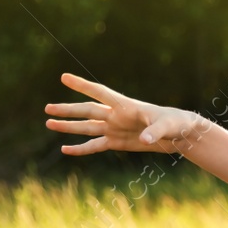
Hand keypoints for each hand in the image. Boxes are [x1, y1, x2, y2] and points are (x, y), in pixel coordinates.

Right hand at [45, 73, 209, 155]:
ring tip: (48, 123)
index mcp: (125, 105)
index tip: (64, 77)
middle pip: (87, 111)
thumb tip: (145, 140)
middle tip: (47, 108)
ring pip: (87, 127)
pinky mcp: (117, 142)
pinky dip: (81, 149)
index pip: (100, 93)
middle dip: (68, 110)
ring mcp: (115, 129)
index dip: (82, 85)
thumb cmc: (175, 123)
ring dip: (68, 126)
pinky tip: (65, 150)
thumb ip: (154, 131)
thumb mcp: (166, 126)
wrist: (180, 134)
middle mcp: (116, 116)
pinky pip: (95, 145)